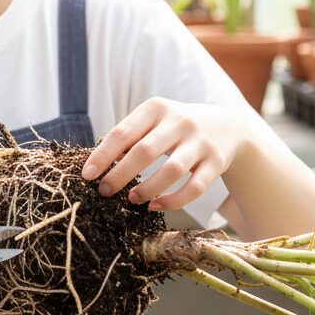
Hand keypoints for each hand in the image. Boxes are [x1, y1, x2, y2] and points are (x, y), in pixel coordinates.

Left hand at [81, 98, 245, 212]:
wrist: (227, 126)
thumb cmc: (175, 128)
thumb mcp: (154, 121)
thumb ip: (129, 137)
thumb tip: (96, 164)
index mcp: (156, 108)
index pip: (122, 132)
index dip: (102, 155)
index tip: (87, 175)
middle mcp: (179, 121)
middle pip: (144, 151)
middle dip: (120, 174)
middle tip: (104, 191)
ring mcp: (200, 141)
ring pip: (172, 170)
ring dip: (147, 188)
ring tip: (132, 199)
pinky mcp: (217, 161)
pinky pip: (195, 187)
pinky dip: (173, 200)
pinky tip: (156, 205)